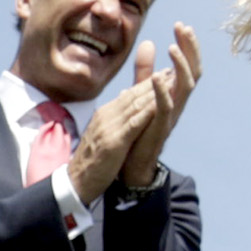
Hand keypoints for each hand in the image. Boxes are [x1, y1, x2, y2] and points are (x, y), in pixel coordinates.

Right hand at [67, 70, 170, 200]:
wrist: (76, 181)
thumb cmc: (92, 159)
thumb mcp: (103, 134)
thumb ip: (114, 117)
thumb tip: (124, 98)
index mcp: (105, 114)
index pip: (129, 94)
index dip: (148, 83)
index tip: (165, 72)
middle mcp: (107, 116)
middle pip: (134, 95)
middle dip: (155, 82)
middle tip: (173, 70)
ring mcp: (110, 127)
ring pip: (135, 105)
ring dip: (154, 92)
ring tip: (171, 80)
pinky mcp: (114, 141)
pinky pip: (134, 123)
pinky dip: (147, 112)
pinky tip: (159, 104)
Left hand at [113, 28, 200, 192]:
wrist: (132, 164)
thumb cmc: (139, 128)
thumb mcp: (141, 93)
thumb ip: (144, 71)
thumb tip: (148, 43)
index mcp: (175, 93)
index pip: (187, 65)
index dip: (187, 45)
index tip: (181, 25)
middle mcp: (178, 102)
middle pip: (193, 71)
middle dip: (190, 49)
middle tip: (183, 28)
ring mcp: (171, 115)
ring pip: (186, 86)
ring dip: (181, 66)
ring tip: (173, 48)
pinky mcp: (159, 127)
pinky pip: (166, 107)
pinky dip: (162, 91)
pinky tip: (157, 77)